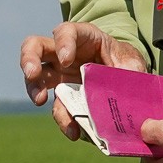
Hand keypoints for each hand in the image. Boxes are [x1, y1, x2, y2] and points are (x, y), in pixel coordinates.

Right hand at [19, 22, 147, 141]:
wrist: (128, 79)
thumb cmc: (126, 63)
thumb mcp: (133, 62)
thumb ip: (130, 70)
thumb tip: (124, 86)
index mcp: (83, 38)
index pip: (65, 31)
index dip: (62, 43)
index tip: (65, 60)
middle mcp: (64, 53)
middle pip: (35, 46)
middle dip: (29, 59)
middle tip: (32, 74)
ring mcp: (60, 75)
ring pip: (35, 76)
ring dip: (32, 88)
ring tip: (39, 100)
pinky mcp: (64, 96)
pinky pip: (57, 106)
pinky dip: (63, 119)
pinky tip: (72, 130)